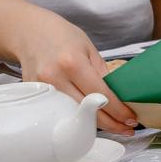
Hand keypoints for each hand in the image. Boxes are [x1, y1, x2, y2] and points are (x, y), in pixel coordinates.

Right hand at [15, 11, 138, 133]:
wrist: (29, 32)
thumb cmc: (62, 37)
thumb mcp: (89, 49)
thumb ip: (103, 73)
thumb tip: (119, 98)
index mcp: (72, 63)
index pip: (101, 95)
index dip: (119, 111)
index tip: (131, 118)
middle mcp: (54, 78)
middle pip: (87, 112)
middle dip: (111, 124)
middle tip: (127, 128)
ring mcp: (42, 90)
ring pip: (74, 116)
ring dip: (94, 124)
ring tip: (113, 125)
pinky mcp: (34, 97)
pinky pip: (60, 112)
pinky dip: (77, 117)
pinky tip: (90, 119)